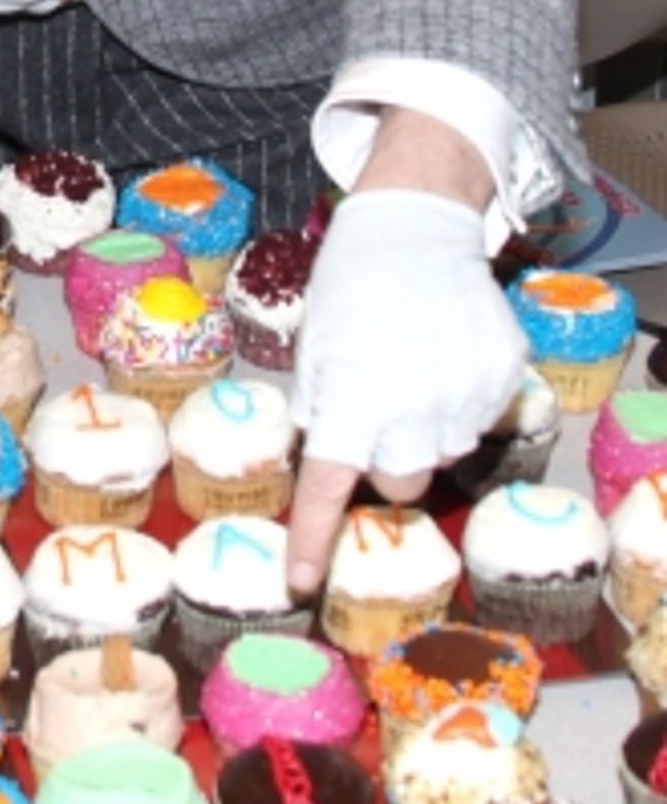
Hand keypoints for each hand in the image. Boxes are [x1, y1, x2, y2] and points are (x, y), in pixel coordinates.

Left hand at [285, 188, 527, 595]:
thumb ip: (321, 407)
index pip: (329, 490)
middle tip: (377, 409)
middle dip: (386, 459)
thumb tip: (325, 451)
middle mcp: (412, 412)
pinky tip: (444, 353)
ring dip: (425, 429)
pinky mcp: (502, 378)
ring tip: (413, 367)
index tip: (302, 580)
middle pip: (402, 484)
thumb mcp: (315, 346)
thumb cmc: (352, 281)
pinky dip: (460, 398)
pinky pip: (478, 417)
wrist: (416, 224)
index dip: (311, 539)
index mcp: (354, 403)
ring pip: (444, 452)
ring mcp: (465, 398)